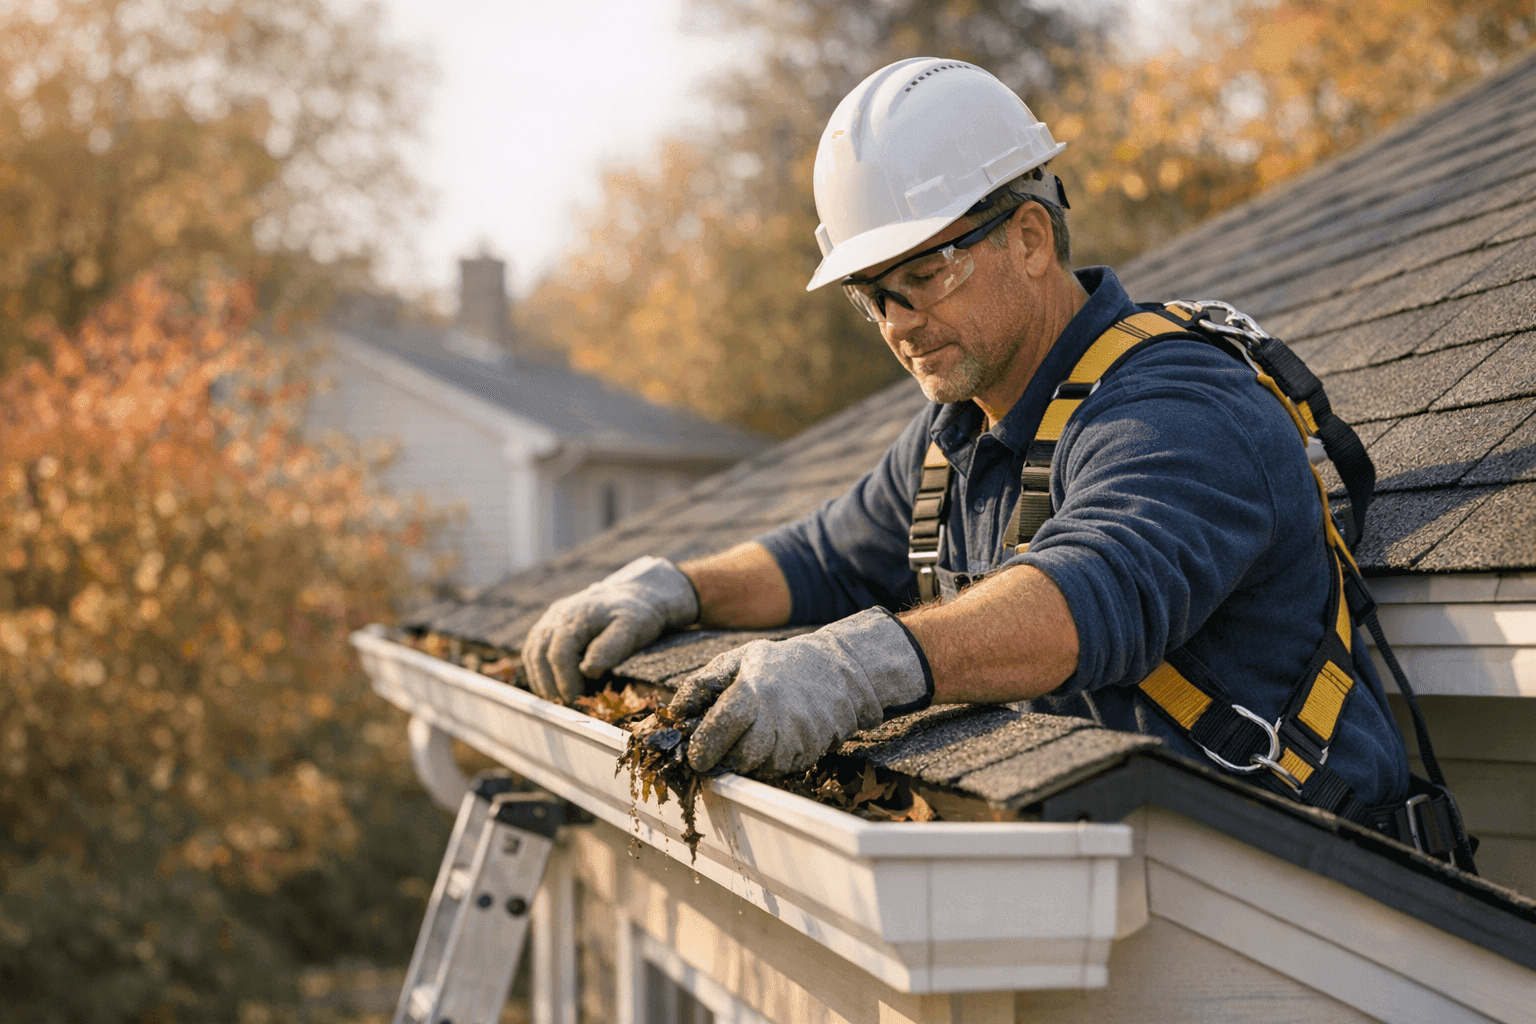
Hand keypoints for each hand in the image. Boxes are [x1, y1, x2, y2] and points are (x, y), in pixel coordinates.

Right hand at [522, 556, 697, 701]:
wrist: (631, 595)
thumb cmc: (635, 614)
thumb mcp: (633, 628)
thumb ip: (612, 646)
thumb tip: (588, 669)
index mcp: (576, 616)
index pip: (560, 654)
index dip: (565, 681)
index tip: (576, 700)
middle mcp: (557, 615)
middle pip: (539, 654)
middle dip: (549, 684)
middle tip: (564, 706)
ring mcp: (550, 618)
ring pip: (532, 652)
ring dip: (540, 679)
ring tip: (556, 700)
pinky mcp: (548, 624)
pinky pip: (533, 649)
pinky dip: (538, 670)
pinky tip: (551, 685)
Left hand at [671, 607, 931, 775]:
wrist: (839, 671)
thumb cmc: (779, 664)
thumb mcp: (737, 660)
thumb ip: (701, 684)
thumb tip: (673, 712)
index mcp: (751, 694)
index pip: (715, 735)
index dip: (700, 749)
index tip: (695, 754)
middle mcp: (774, 721)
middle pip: (735, 760)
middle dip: (722, 759)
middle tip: (718, 749)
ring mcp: (795, 742)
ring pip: (756, 770)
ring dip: (744, 761)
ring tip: (748, 736)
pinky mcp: (809, 755)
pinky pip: (777, 770)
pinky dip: (766, 762)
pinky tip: (769, 739)